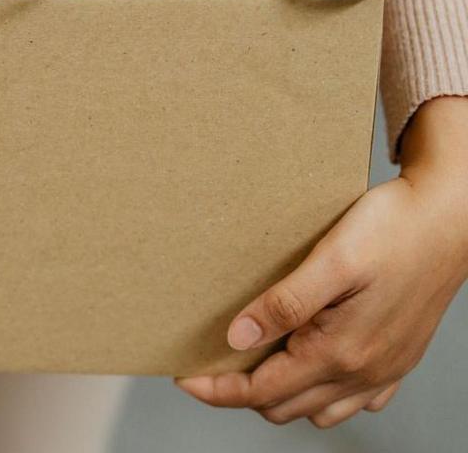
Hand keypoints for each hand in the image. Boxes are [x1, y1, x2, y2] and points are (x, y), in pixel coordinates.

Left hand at [178, 97, 467, 428]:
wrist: (451, 218)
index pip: (261, 391)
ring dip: (282, 395)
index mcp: (340, 351)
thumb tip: (239, 338)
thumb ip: (284, 303)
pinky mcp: (399, 358)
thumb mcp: (332, 259)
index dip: (216, 389)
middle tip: (212, 362)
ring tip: (255, 362)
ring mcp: (385, 369)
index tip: (184, 377)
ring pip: (318, 409)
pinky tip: (309, 364)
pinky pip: (355, 400)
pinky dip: (323, 394)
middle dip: (242, 392)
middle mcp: (364, 371)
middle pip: (284, 406)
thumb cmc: (395, 229)